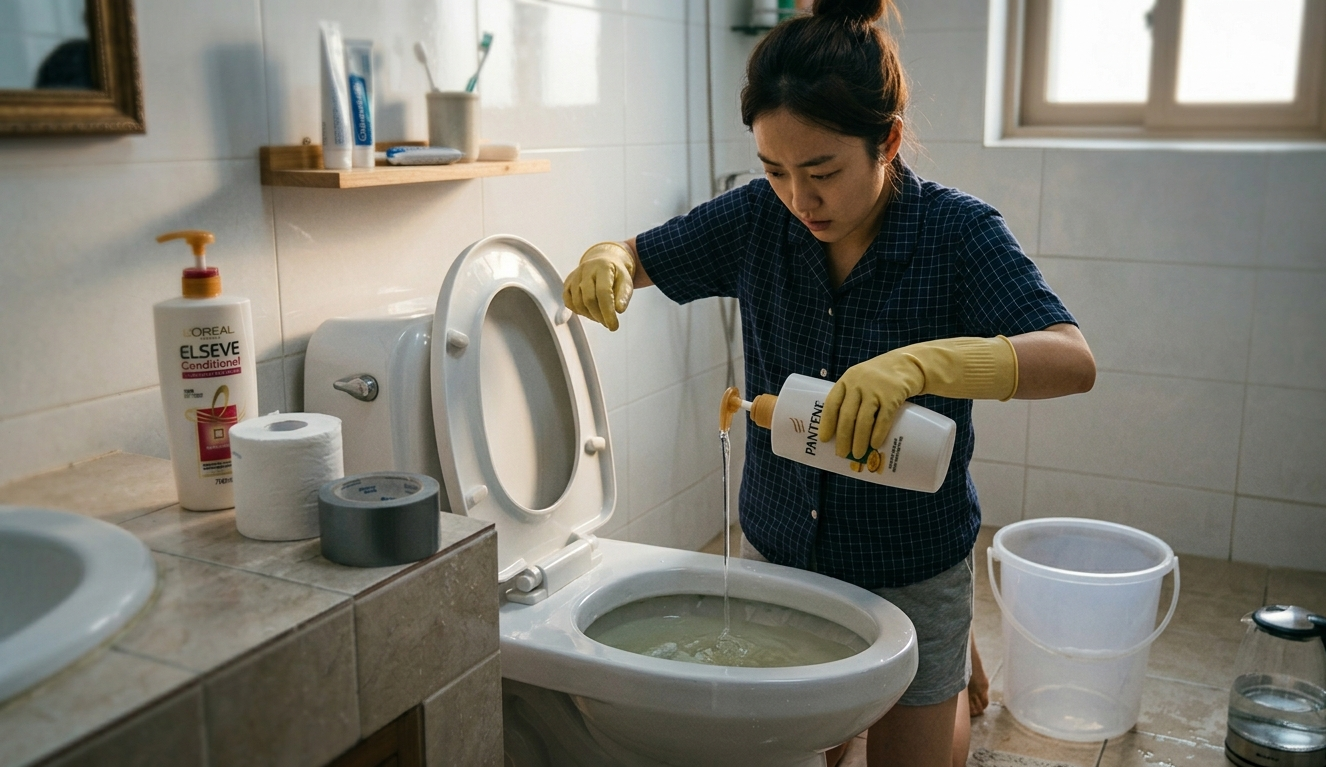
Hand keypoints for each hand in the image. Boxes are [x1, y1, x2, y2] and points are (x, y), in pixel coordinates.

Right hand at [562, 241, 634, 330]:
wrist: (603, 261)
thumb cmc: (616, 274)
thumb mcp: (626, 282)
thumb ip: (624, 295)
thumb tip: (619, 310)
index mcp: (603, 267)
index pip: (603, 292)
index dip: (608, 312)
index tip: (613, 326)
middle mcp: (586, 269)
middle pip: (588, 299)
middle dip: (599, 316)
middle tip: (608, 323)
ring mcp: (574, 276)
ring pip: (577, 302)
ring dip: (590, 315)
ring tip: (601, 317)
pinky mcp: (567, 283)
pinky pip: (568, 302)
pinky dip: (578, 311)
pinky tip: (589, 312)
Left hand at [820, 336, 1017, 461]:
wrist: (909, 364)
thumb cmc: (880, 377)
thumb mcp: (861, 379)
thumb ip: (851, 398)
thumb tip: (842, 432)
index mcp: (847, 380)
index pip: (832, 403)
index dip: (827, 423)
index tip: (824, 439)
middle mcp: (859, 384)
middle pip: (847, 415)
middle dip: (843, 438)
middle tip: (841, 454)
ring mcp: (876, 389)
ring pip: (863, 420)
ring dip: (859, 440)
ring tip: (857, 454)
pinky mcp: (893, 396)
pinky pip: (883, 419)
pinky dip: (878, 434)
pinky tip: (875, 445)